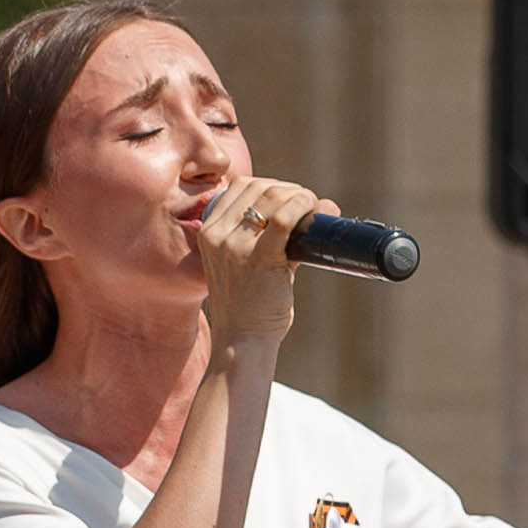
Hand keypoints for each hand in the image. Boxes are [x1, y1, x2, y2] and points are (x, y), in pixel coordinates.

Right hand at [191, 174, 316, 362]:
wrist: (242, 342)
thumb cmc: (249, 306)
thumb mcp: (245, 264)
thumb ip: (272, 237)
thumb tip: (319, 207)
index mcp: (208, 232)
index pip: (240, 187)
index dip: (271, 185)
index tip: (290, 198)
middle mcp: (217, 234)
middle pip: (258, 187)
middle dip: (289, 190)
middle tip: (309, 204)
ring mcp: (234, 246)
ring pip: (272, 197)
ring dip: (300, 197)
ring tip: (315, 209)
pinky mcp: (258, 258)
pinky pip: (283, 218)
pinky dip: (303, 207)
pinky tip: (316, 211)